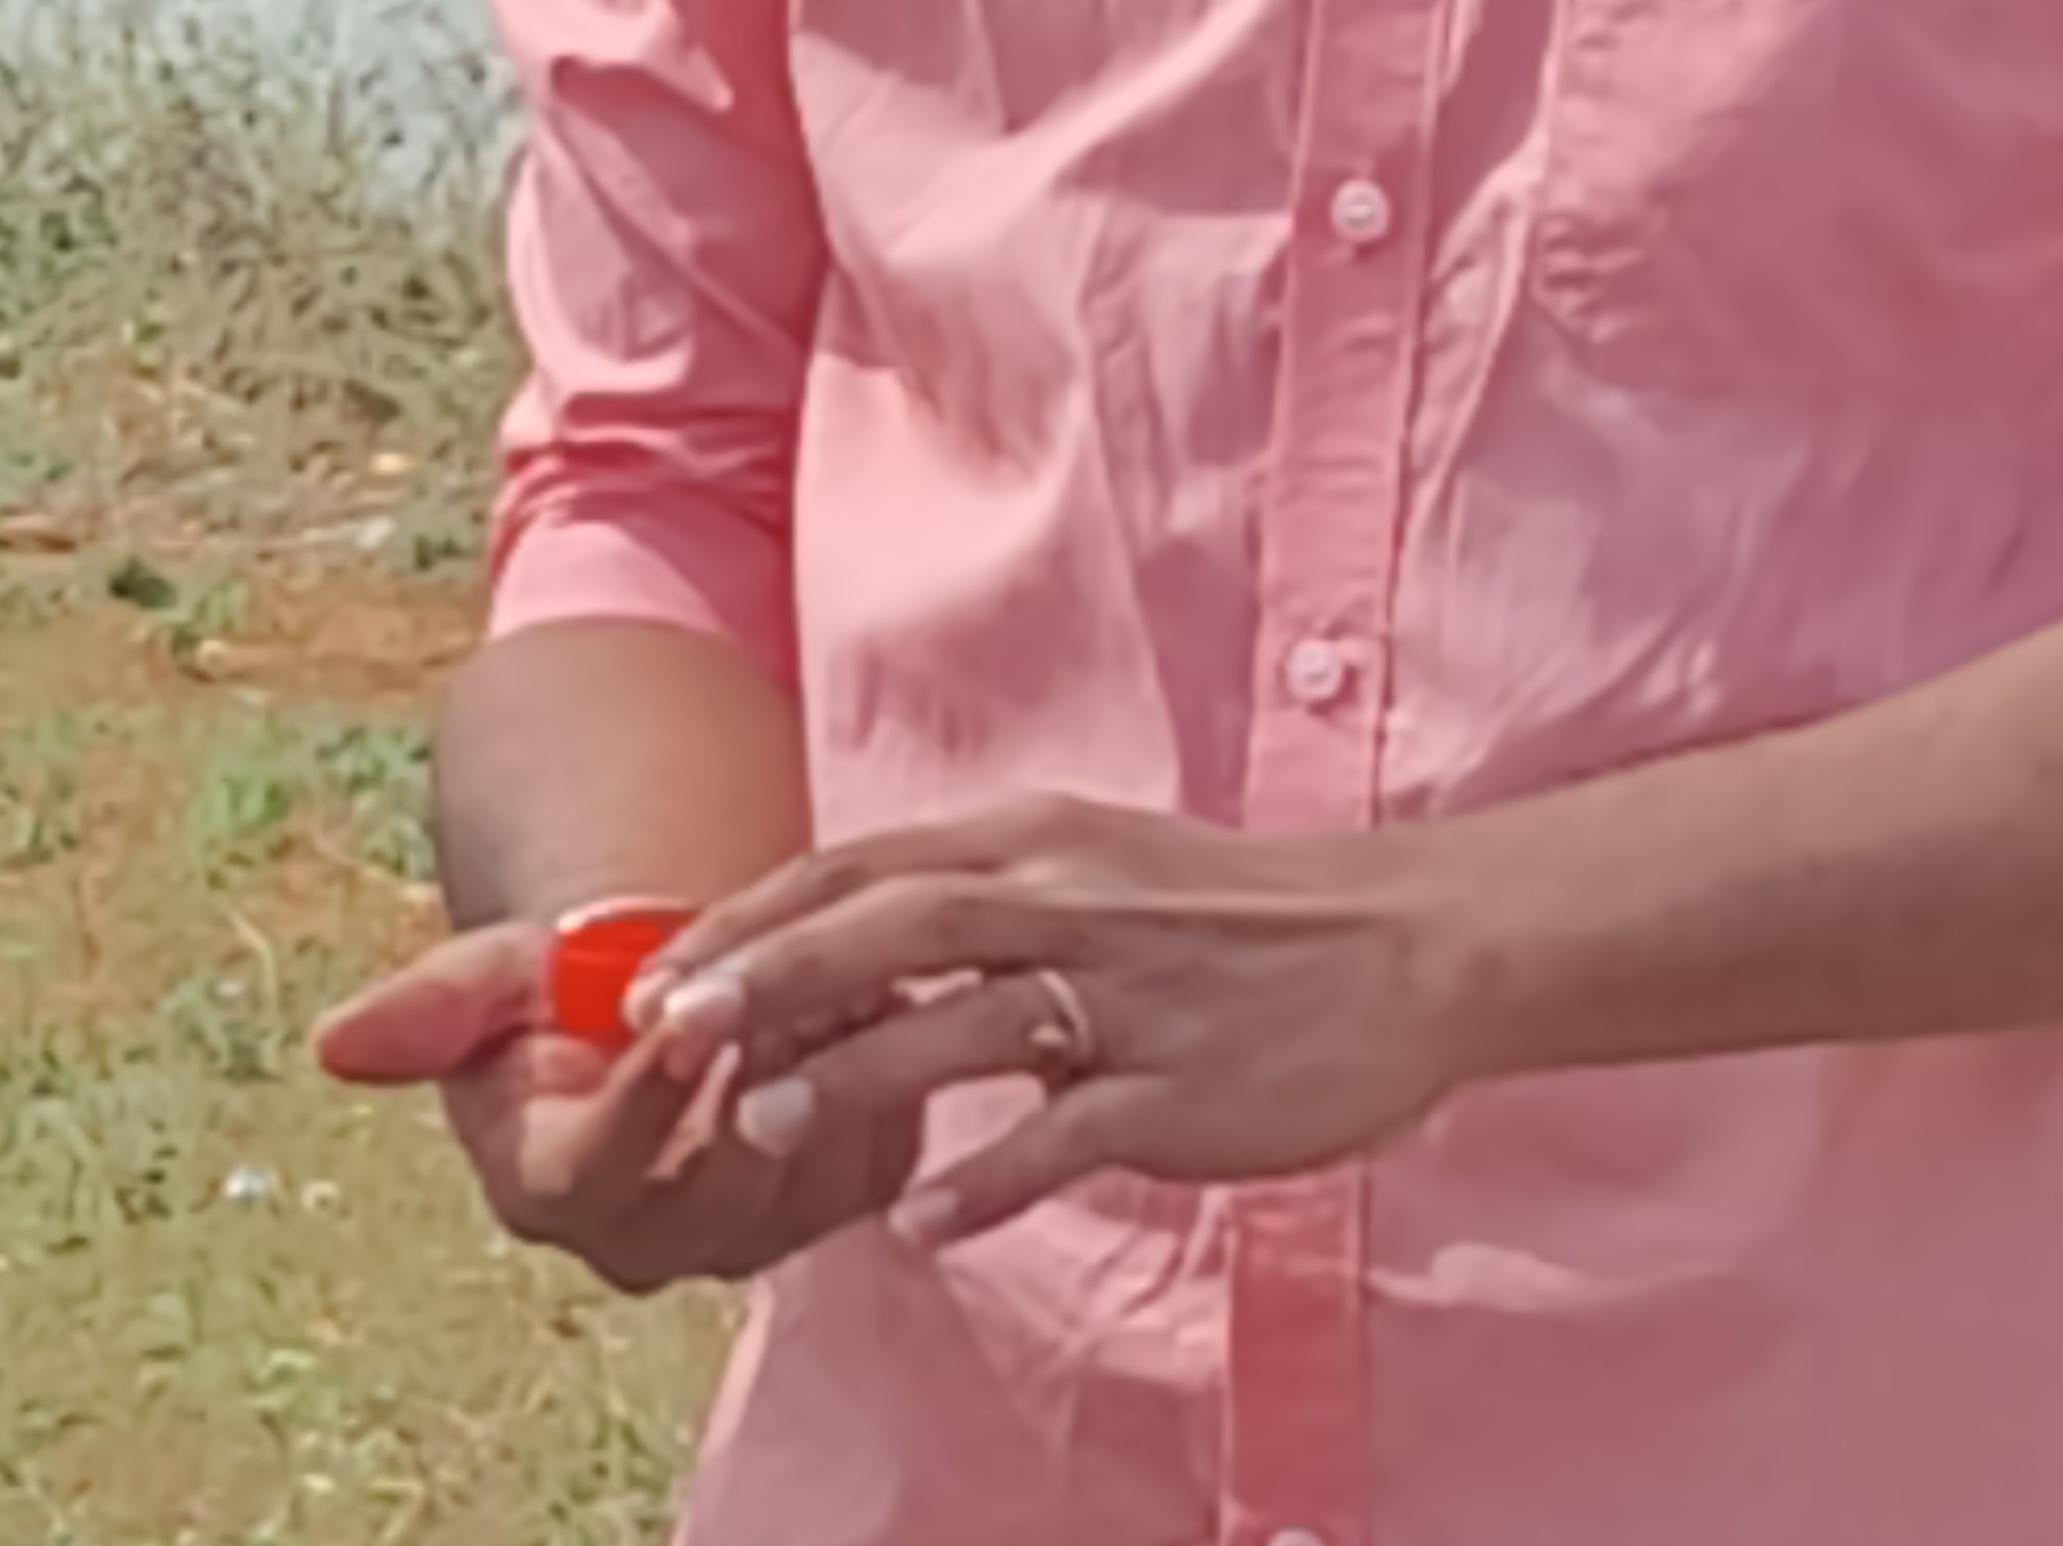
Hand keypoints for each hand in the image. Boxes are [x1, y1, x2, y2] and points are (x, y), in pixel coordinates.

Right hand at [315, 922, 917, 1294]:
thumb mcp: (491, 978)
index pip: (600, 1168)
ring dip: (827, 1068)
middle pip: (720, 1190)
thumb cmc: (557, 985)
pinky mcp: (840, 1192)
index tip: (686, 1011)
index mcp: (554, 1193)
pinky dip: (882, 1072)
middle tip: (786, 983)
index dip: (646, 1096)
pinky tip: (874, 987)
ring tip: (835, 967)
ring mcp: (755, 1231)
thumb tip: (335, 1042)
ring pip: (810, 1170)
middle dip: (754, 1081)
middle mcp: (655, 1241)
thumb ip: (429, 1009)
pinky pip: (877, 1152)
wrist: (658, 986)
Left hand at [636, 796, 1474, 1254]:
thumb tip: (849, 955)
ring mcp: (1129, 993)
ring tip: (759, 1125)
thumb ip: (984, 903)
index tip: (660, 972)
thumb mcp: (1100, 871)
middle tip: (673, 1031)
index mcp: (1043, 840)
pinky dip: (986, 1177)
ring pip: (967, 1020)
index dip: (756, 918)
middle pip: (895, 923)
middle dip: (772, 974)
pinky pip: (1066, 1132)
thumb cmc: (1236, 918)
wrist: (1403, 943)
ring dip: (854, 1071)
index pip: (866, 866)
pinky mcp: (1181, 1083)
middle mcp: (1073, 899)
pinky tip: (919, 1222)